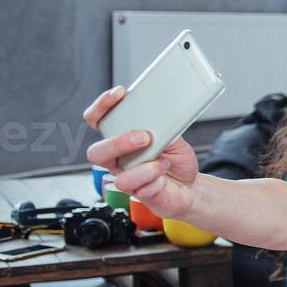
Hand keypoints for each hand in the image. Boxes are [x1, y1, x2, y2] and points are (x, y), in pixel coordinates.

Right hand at [84, 87, 198, 217]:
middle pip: (97, 152)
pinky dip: (153, 176)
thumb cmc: (175, 160)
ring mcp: (126, 177)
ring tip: (162, 158)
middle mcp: (118, 159)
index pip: (98, 120)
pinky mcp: (138, 192)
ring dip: (143, 165)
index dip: (102, 105)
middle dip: (118, 142)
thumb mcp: (174, 137)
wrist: (189, 187)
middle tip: (143, 136)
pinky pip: (137, 187)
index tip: (119, 93)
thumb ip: (164, 127)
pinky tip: (163, 170)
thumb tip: (161, 116)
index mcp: (120, 139)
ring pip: (117, 175)